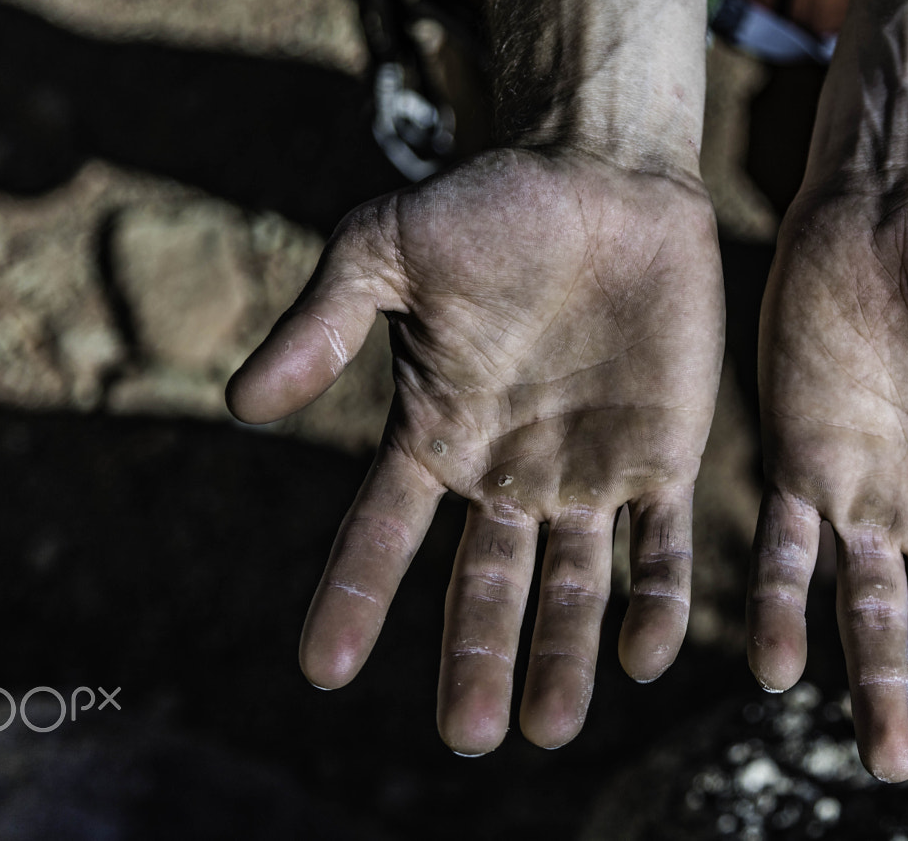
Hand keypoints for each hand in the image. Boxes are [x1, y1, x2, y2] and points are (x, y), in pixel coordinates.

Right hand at [227, 147, 723, 752]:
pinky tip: (648, 655)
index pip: (383, 534)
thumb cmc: (490, 203)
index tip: (322, 665)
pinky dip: (658, 599)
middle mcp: (509, 471)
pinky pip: (663, 545)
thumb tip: (241, 404)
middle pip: (485, 587)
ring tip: (550, 726)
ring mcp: (590, 471)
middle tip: (470, 734)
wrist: (606, 173)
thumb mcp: (384, 249)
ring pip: (575, 587)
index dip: (353, 598)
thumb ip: (322, 324)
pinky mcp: (665, 456)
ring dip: (565, 657)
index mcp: (437, 435)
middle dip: (477, 658)